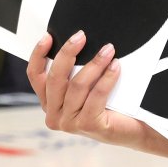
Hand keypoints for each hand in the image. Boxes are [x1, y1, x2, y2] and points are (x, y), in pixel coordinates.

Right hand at [26, 32, 151, 148]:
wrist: (132, 130)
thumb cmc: (110, 105)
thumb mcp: (86, 86)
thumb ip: (74, 72)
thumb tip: (77, 42)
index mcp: (49, 103)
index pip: (35, 76)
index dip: (38, 54)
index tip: (48, 36)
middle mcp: (54, 115)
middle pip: (55, 78)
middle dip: (67, 53)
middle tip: (81, 35)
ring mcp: (69, 123)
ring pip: (77, 85)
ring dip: (94, 63)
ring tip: (108, 49)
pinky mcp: (88, 126)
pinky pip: (96, 95)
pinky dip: (107, 78)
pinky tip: (116, 66)